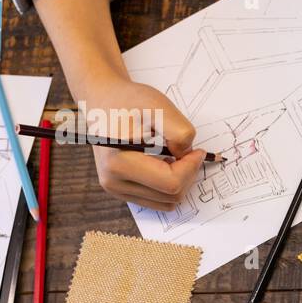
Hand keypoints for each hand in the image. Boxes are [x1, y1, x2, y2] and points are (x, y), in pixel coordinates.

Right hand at [75, 74, 203, 210]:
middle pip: (171, 196)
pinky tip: (164, 164)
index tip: (197, 151)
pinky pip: (157, 201)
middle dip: (187, 174)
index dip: (191, 168)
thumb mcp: (159, 107)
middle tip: (187, 152)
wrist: (104, 100)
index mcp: (119, 162)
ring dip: (179, 181)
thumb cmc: (128, 101)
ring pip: (166, 202)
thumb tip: (186, 155)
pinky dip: (168, 186)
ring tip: (174, 156)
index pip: (171, 183)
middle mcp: (113, 181)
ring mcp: (115, 189)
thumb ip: (179, 132)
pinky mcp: (120, 190)